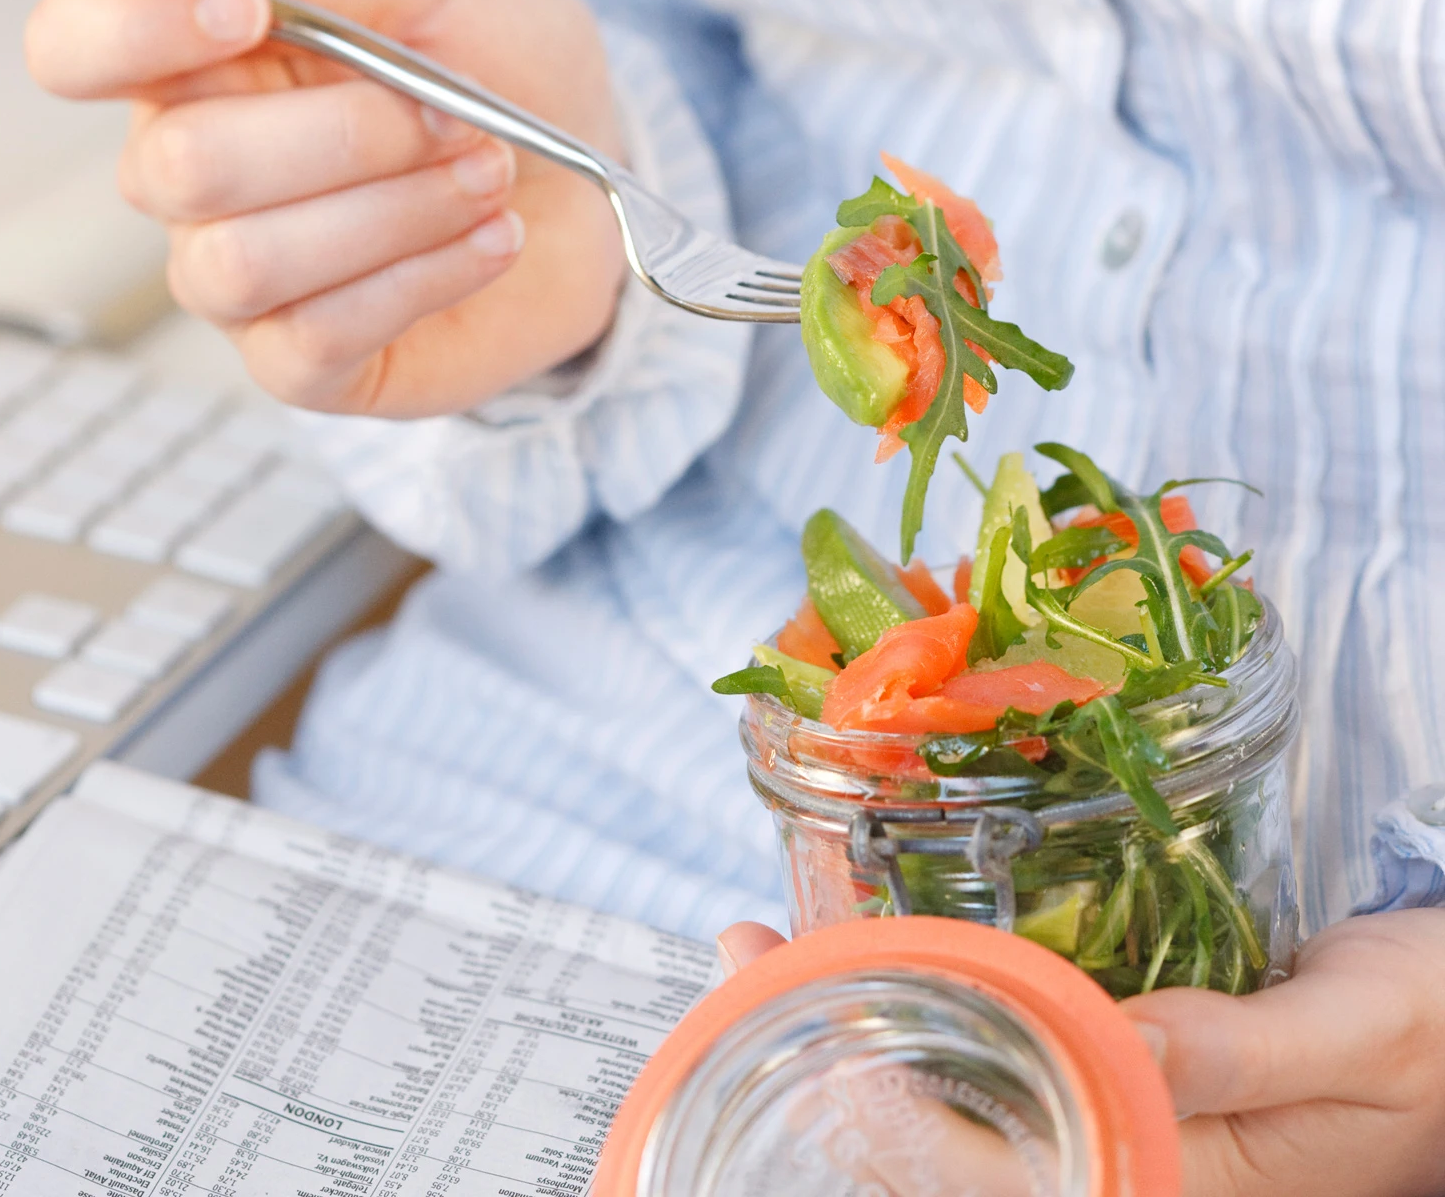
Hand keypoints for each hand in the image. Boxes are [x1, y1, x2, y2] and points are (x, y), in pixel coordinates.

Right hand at [23, 0, 626, 414]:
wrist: (598, 180)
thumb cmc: (503, 74)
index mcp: (199, 69)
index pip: (77, 48)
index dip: (136, 27)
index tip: (248, 9)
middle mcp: (196, 185)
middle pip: (179, 168)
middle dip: (340, 136)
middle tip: (453, 119)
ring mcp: (244, 286)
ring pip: (245, 261)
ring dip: (390, 212)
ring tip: (489, 176)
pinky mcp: (309, 366)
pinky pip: (313, 337)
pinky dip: (420, 280)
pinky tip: (491, 241)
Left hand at [720, 912, 1444, 1196]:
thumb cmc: (1432, 1031)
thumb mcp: (1357, 1030)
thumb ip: (1242, 1050)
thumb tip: (1121, 1043)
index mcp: (1182, 1172)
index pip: (999, 1165)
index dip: (886, 1105)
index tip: (802, 1013)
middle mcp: (1134, 1157)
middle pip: (950, 1136)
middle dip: (833, 1053)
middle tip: (743, 954)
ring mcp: (1125, 1116)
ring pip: (963, 1094)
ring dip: (859, 1022)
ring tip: (763, 945)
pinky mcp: (1127, 1071)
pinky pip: (1007, 1050)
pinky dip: (927, 1002)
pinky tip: (867, 954)